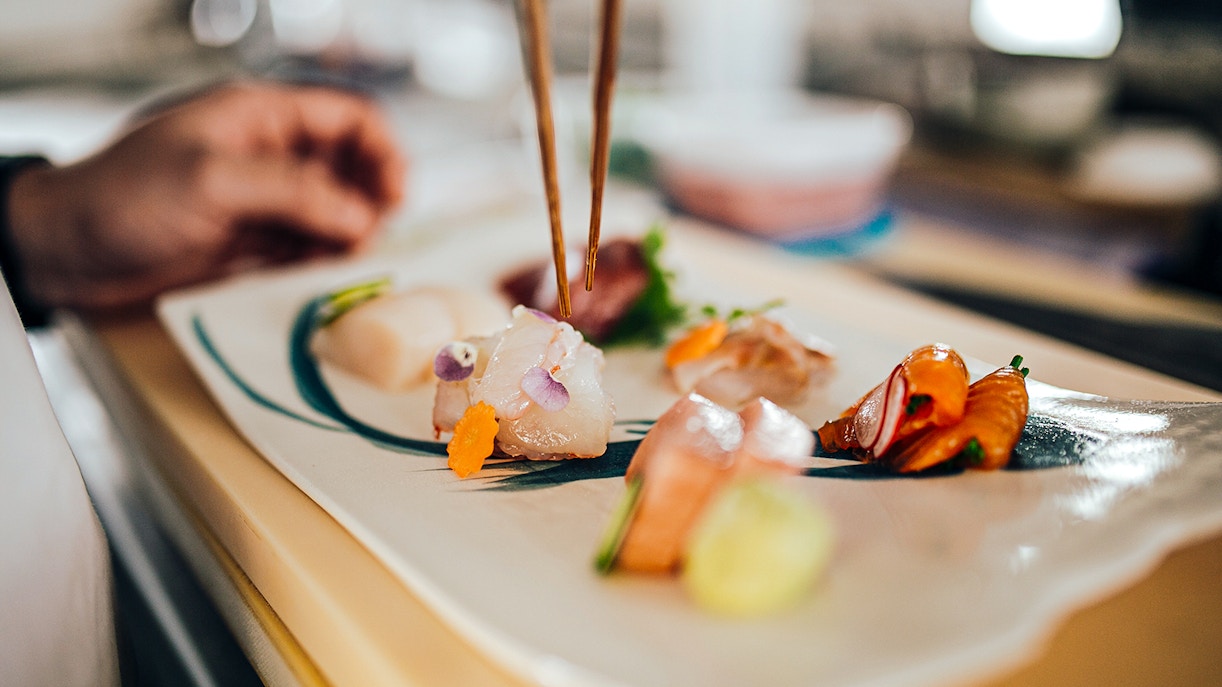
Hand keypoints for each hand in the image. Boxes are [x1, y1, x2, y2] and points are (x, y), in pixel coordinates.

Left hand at [6, 80, 406, 310]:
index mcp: (260, 116)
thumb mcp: (212, 182)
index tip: (396, 195)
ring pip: (334, 209)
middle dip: (371, 198)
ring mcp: (261, 197)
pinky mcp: (250, 238)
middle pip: (350, 165)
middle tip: (371, 236)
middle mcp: (268, 152)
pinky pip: (307, 244)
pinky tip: (322, 274)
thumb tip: (359, 216)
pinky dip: (323, 258)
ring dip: (350, 234)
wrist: (64, 249)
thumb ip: (294, 194)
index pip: (348, 117)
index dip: (383, 151)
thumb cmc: (123, 198)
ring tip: (347, 260)